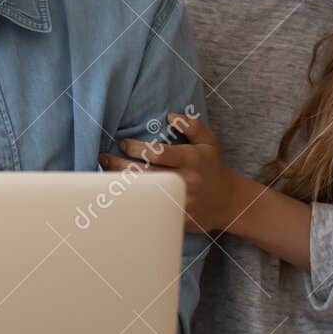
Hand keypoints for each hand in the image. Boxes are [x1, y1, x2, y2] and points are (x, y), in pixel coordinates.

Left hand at [98, 112, 238, 232]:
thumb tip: (171, 115)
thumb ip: (192, 126)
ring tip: (104, 175)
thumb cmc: (214, 167)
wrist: (229, 202)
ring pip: (145, 194)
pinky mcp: (177, 218)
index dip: (137, 148)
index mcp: (191, 160)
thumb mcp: (209, 142)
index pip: (159, 153)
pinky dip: (133, 204)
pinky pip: (151, 212)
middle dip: (119, 165)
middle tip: (103, 157)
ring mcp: (181, 201)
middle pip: (145, 174)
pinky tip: (118, 197)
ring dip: (121, 185)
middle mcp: (185, 180)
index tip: (122, 143)